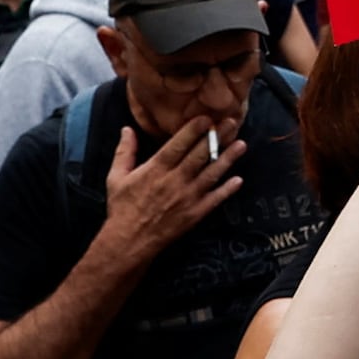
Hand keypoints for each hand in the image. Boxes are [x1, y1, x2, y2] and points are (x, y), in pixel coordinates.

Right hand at [102, 109, 246, 256]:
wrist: (129, 241)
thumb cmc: (122, 207)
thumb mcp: (116, 177)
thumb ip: (125, 152)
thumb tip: (127, 128)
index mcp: (155, 169)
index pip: (178, 145)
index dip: (193, 130)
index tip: (206, 118)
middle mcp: (174, 181)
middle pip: (200, 155)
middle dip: (216, 137)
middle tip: (231, 122)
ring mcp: (187, 198)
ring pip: (211, 174)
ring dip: (228, 159)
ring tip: (242, 144)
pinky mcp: (195, 214)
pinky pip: (214, 199)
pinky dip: (227, 190)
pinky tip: (238, 180)